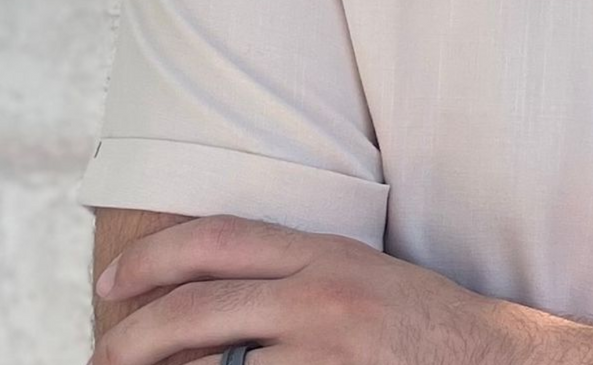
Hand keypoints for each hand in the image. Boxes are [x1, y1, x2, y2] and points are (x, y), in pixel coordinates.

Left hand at [88, 213, 526, 364]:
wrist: (493, 360)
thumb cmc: (421, 324)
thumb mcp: (358, 275)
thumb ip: (293, 275)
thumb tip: (207, 302)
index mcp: (325, 253)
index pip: (217, 240)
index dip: (153, 258)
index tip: (111, 282)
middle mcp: (320, 297)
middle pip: (196, 308)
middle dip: (131, 336)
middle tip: (100, 356)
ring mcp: (324, 353)